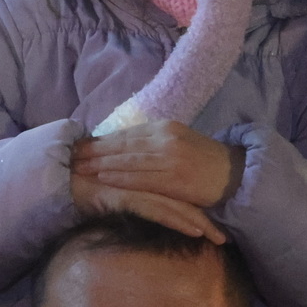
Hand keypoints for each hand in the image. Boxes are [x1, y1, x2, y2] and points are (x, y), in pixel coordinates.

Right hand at [70, 171, 227, 242]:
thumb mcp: (114, 187)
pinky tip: (195, 231)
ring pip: (175, 203)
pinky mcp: (125, 195)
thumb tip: (149, 200)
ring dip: (200, 222)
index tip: (221, 213)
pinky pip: (157, 209)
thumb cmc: (82, 182)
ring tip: (219, 238)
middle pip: (183, 193)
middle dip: (208, 212)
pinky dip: (178, 220)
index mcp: (144, 169)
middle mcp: (144, 174)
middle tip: (227, 233)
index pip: (179, 183)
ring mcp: (134, 184)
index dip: (200, 197)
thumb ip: (132, 190)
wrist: (54, 176)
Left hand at [72, 122, 244, 208]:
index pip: (127, 133)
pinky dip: (120, 177)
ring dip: (101, 164)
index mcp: (166, 127)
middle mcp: (167, 138)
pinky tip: (103, 179)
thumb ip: (155, 143)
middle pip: (123, 144)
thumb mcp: (180, 143)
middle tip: (70, 155)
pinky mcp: (175, 178)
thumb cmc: (205, 163)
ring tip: (79, 167)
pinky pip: (142, 177)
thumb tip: (126, 147)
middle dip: (95, 150)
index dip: (102, 140)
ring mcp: (171, 157)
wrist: (236, 176)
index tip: (80, 143)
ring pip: (129, 160)